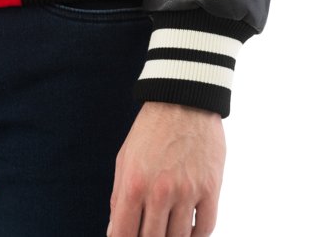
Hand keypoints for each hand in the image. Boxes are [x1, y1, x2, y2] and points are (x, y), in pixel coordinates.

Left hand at [107, 101, 224, 236]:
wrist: (184, 100)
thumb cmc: (151, 129)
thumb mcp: (125, 158)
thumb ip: (118, 197)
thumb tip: (114, 231)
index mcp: (134, 183)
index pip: (124, 234)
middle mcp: (160, 191)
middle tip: (150, 232)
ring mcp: (188, 192)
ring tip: (168, 230)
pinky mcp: (211, 188)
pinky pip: (206, 228)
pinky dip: (197, 235)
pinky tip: (189, 231)